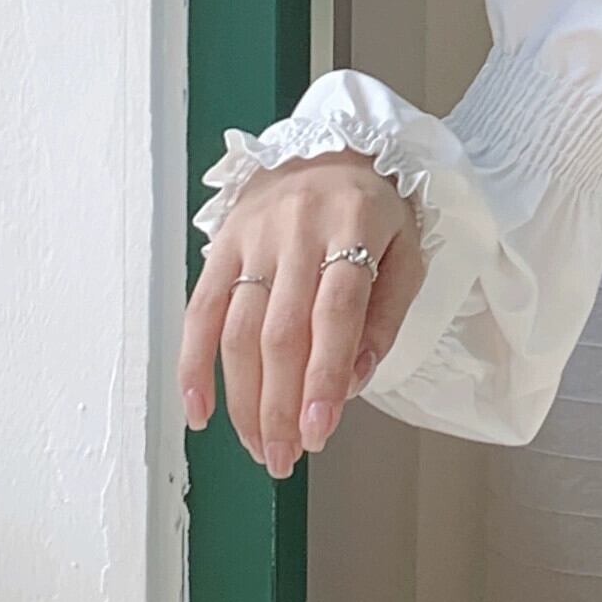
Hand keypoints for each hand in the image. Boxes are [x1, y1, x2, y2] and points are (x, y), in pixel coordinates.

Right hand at [178, 152, 420, 475]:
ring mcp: (251, 237)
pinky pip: (199, 311)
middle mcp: (297, 230)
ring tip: (258, 446)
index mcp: (354, 226)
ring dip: (243, 398)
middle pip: (280, 332)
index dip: (324, 377)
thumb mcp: (407, 250)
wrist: (332, 144)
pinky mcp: (219, 244)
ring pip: (237, 329)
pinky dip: (194, 365)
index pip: (335, 314)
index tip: (318, 431)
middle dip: (280, 404)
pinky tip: (201, 411)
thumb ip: (384, 317)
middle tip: (284, 457)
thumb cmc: (377, 208)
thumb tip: (352, 382)